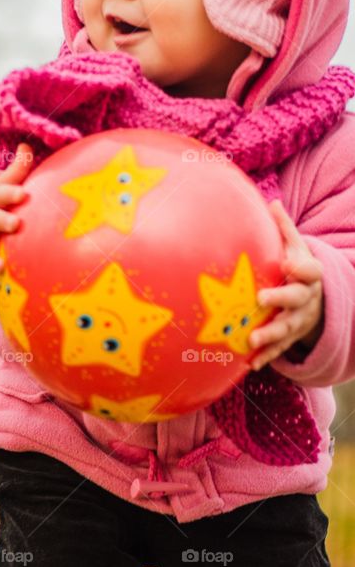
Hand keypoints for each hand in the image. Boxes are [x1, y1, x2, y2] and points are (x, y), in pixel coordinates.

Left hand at [248, 200, 323, 370]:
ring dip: (271, 335)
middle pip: (297, 300)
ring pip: (288, 328)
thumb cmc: (297, 267)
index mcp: (310, 275)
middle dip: (281, 300)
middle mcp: (307, 299)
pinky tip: (251, 363)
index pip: (310, 271)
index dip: (300, 268)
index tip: (286, 263)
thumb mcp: (297, 247)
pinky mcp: (291, 337)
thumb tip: (272, 202)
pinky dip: (267, 356)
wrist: (315, 299)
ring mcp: (300, 320)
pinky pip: (279, 348)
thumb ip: (285, 229)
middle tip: (261, 300)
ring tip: (252, 340)